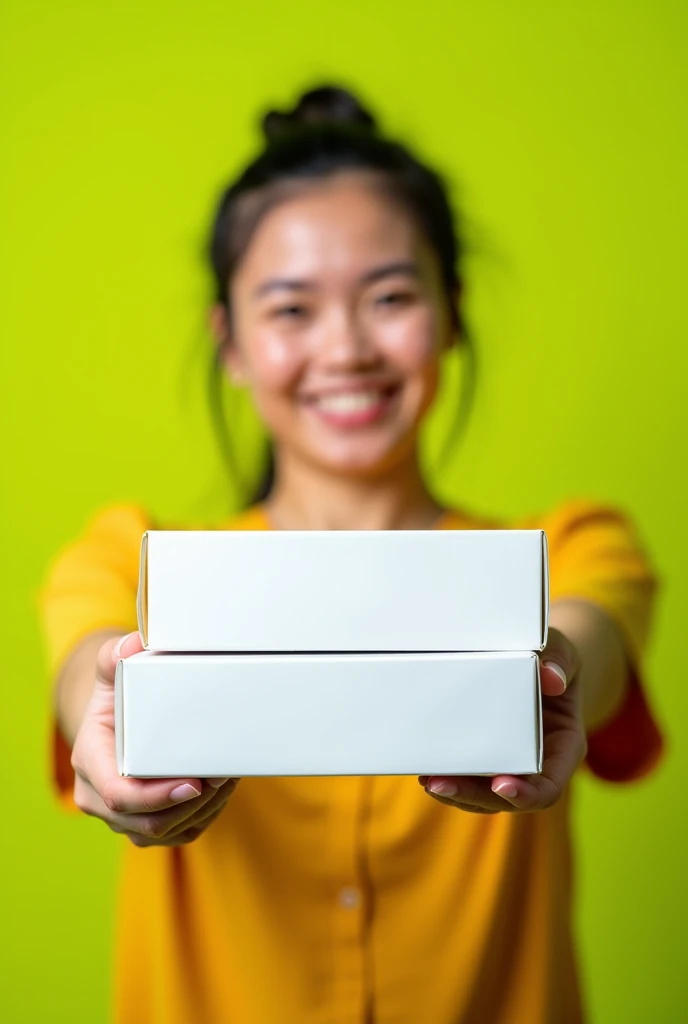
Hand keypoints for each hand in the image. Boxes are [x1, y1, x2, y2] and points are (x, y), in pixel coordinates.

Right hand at [71, 631, 239, 845]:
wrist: (116, 721)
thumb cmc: (115, 696)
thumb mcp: (109, 672)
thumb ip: (113, 656)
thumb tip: (130, 644)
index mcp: (89, 762)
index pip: (118, 795)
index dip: (155, 798)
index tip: (193, 784)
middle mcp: (99, 799)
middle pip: (147, 822)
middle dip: (190, 804)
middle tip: (223, 775)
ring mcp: (122, 818)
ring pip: (166, 832)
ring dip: (202, 809)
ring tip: (228, 777)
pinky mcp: (145, 827)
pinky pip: (178, 834)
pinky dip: (204, 816)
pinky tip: (222, 790)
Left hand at [418, 627, 586, 812]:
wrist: (539, 662)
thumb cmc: (553, 659)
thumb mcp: (562, 652)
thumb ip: (561, 661)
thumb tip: (552, 678)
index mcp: (563, 748)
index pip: (549, 787)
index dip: (527, 795)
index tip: (502, 786)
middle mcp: (538, 765)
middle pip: (507, 797)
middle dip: (473, 795)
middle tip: (440, 784)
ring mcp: (510, 765)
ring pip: (483, 795)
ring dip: (455, 792)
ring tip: (428, 780)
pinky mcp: (487, 758)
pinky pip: (470, 778)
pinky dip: (450, 777)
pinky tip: (426, 769)